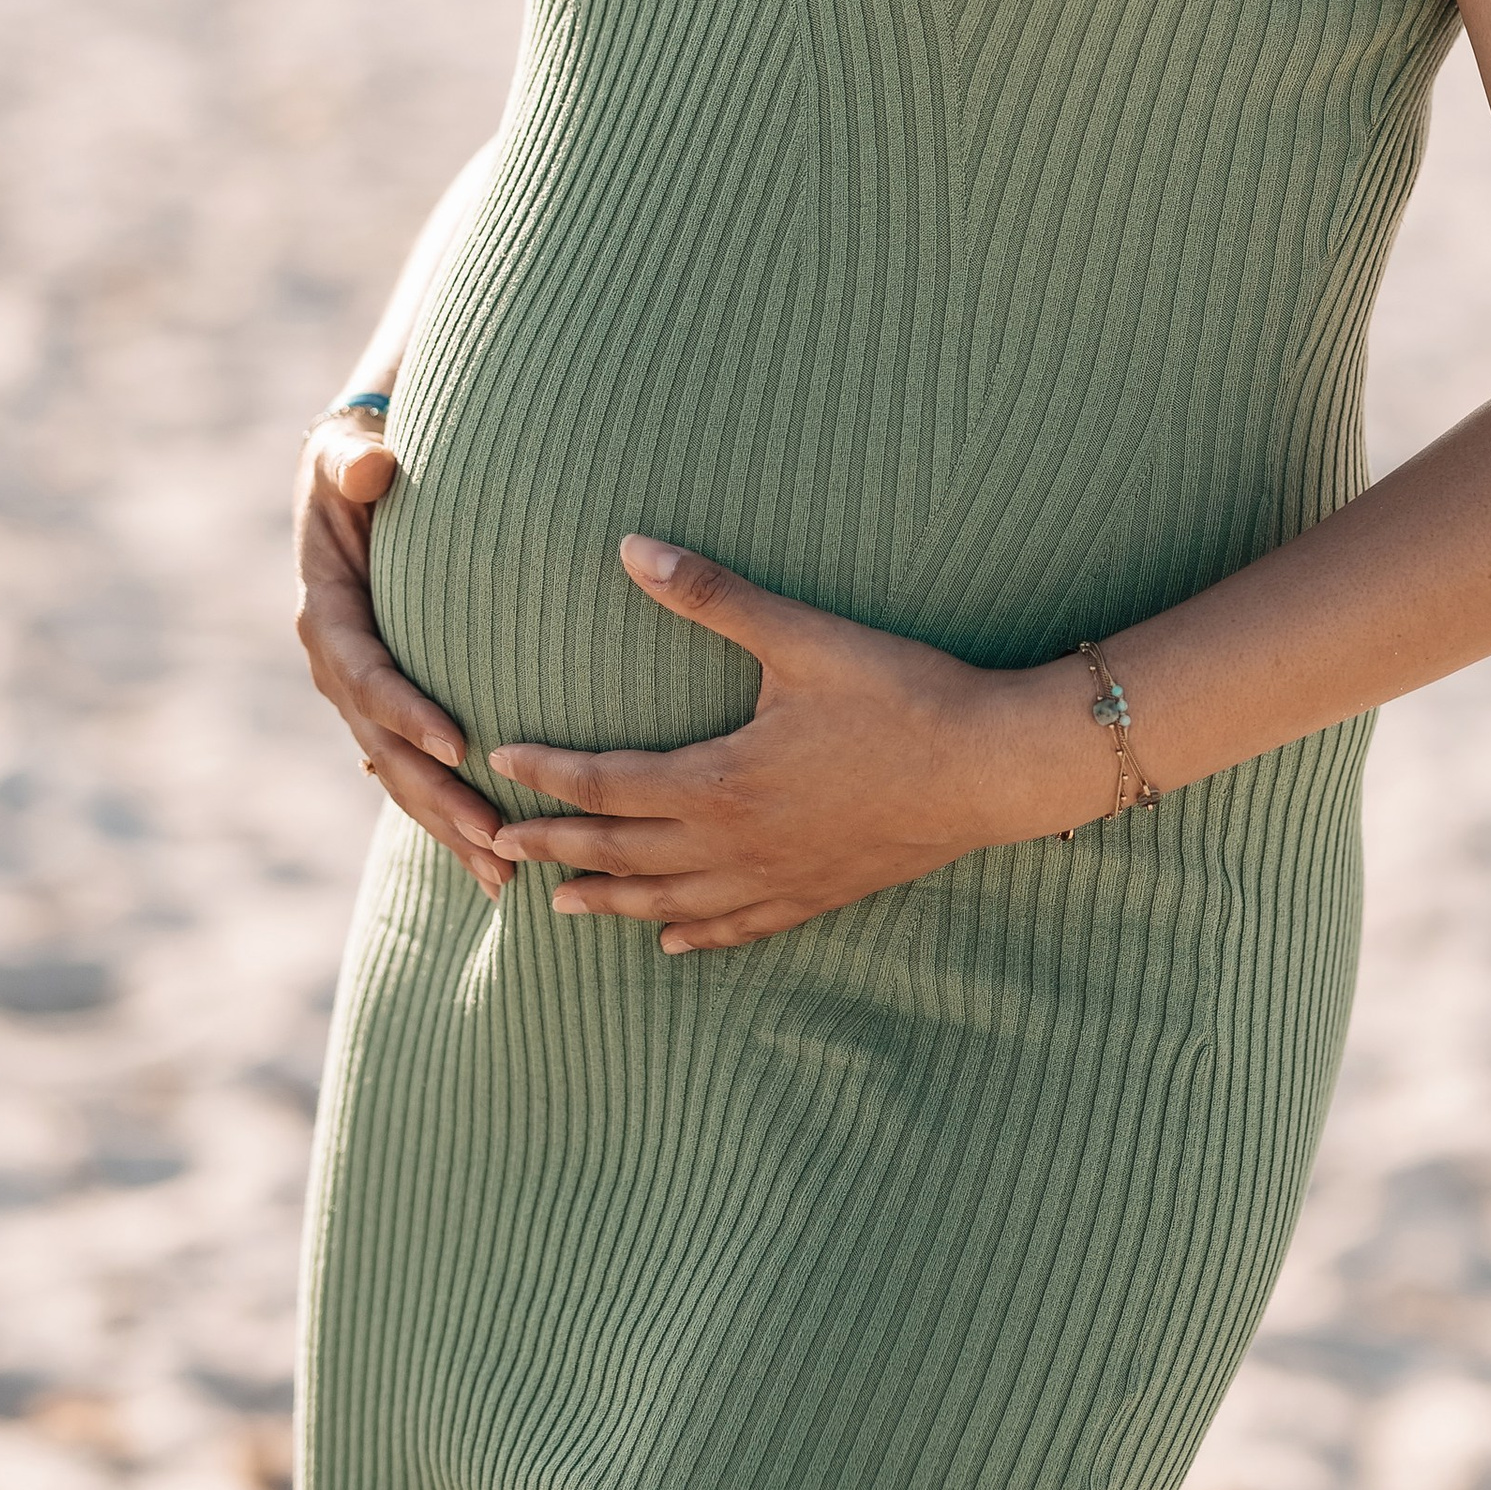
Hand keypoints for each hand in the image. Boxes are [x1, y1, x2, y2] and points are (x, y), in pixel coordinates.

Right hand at [294, 406, 509, 899]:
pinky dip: (452, 814)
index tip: (458, 745)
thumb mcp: (347, 450)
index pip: (366, 674)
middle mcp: (339, 666)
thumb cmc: (360, 459)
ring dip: (449, 826)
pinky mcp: (392, 708)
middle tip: (495, 841)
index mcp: (328, 615)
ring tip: (505, 877)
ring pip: (402, 775)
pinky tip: (495, 861)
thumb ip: (353, 459)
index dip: (405, 712)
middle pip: (386, 747)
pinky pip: (417, 771)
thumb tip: (372, 468)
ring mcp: (363, 696)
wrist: (358, 475)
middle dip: (437, 799)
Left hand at [487, 540, 1076, 949]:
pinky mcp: (819, 894)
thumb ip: (712, 597)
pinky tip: (672, 942)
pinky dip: (696, 936)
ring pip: (671, 904)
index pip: (607, 783)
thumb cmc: (902, 695)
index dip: (549, 775)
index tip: (500, 764)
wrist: (992, 767)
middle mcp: (736, 844)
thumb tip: (631, 547)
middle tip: (498, 846)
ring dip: (611, 902)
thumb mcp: (802, 636)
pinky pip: (739, 928)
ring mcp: (777, 879)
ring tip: (561, 905)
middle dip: (558, 847)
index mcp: (721, 781)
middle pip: (623, 853)